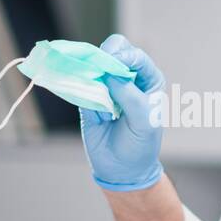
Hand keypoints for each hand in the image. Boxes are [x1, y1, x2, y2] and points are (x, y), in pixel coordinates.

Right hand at [79, 34, 165, 190]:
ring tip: (82, 74)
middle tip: (96, 63)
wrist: (121, 169)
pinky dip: (74, 81)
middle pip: (114, 52)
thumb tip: (110, 75)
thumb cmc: (140, 144)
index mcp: (148, 79)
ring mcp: (106, 86)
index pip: (136, 57)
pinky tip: (72, 83)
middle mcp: (127, 78)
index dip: (123, 55)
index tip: (112, 62)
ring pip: (93, 65)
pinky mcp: (87, 96)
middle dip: (103, 54)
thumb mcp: (144, 122)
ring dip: (86, 66)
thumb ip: (131, 97)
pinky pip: (79, 83)